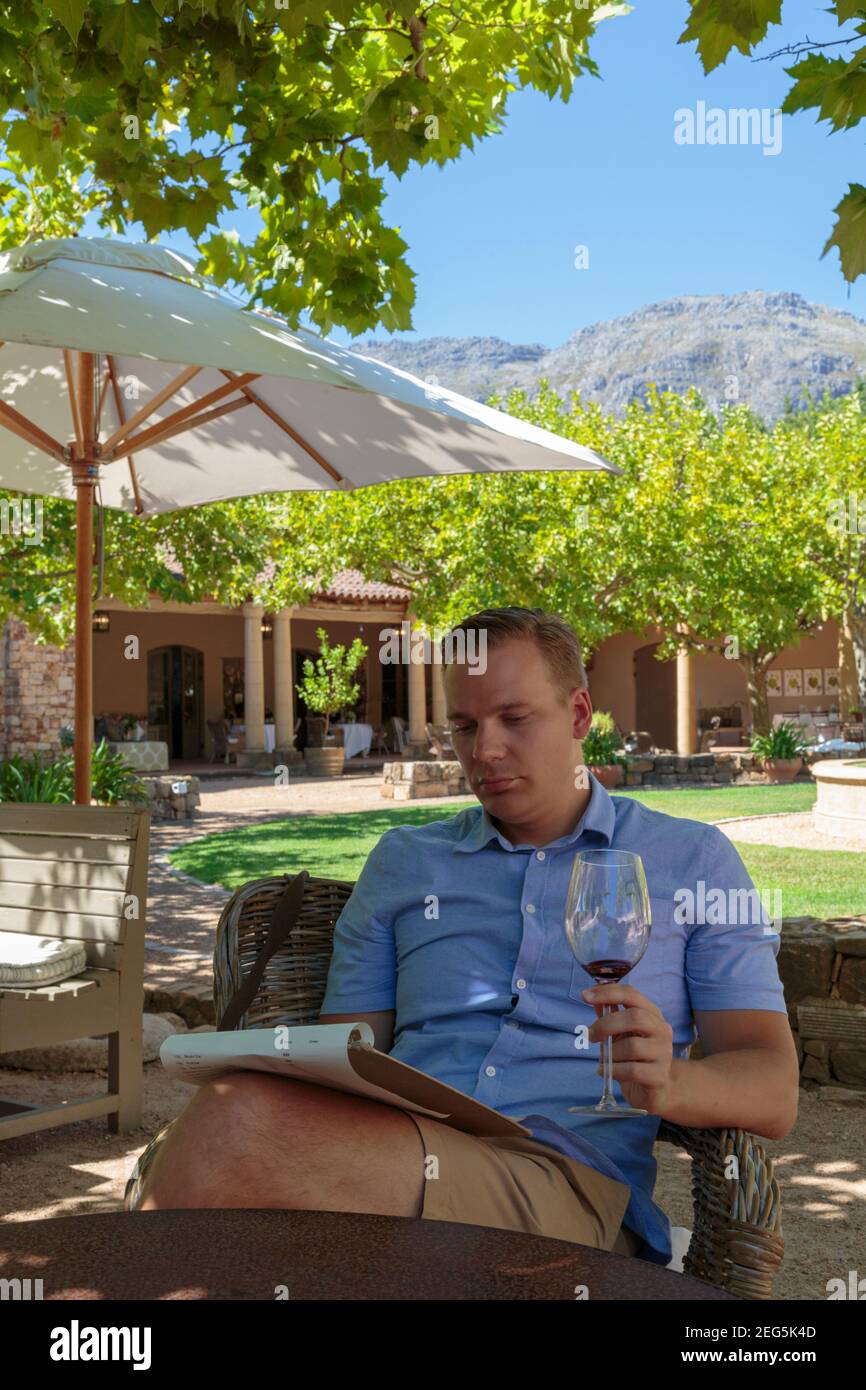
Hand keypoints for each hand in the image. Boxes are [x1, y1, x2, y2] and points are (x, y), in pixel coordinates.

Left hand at [583, 984, 674, 1115]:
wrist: (658, 1088)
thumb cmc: (636, 1057)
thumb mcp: (620, 1033)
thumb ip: (609, 1015)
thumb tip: (591, 996)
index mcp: (652, 1015)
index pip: (632, 995)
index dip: (608, 992)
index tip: (585, 996)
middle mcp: (662, 1030)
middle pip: (636, 1017)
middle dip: (606, 1024)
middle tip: (590, 1035)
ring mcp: (664, 1053)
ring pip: (633, 1046)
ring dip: (611, 1053)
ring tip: (605, 1060)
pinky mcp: (659, 1076)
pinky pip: (633, 1070)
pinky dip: (614, 1070)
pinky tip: (606, 1072)